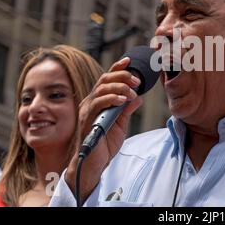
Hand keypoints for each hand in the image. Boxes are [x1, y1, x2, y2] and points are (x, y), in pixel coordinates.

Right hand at [65, 57, 142, 200]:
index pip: (107, 80)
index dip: (117, 69)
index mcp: (99, 102)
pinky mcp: (87, 119)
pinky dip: (111, 98)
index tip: (129, 61)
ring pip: (101, 89)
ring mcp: (87, 110)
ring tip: (132, 92)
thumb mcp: (120, 125)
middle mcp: (90, 102)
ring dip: (119, 87)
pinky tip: (122, 100)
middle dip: (122, 76)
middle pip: (104, 80)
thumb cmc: (104, 145)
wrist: (93, 164)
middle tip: (137, 81)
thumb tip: (138, 98)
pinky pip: (98, 103)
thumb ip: (126, 111)